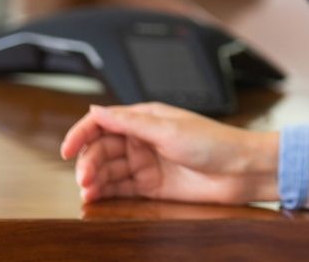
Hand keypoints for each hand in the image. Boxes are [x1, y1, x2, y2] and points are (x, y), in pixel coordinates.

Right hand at [59, 103, 278, 205]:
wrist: (242, 170)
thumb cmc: (215, 143)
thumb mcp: (169, 129)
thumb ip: (129, 123)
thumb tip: (95, 110)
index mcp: (146, 118)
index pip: (103, 122)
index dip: (81, 134)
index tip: (67, 150)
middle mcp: (142, 139)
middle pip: (101, 149)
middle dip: (88, 162)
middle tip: (84, 178)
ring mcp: (146, 162)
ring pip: (107, 170)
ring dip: (93, 179)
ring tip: (88, 190)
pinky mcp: (151, 185)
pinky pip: (120, 188)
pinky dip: (104, 192)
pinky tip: (94, 198)